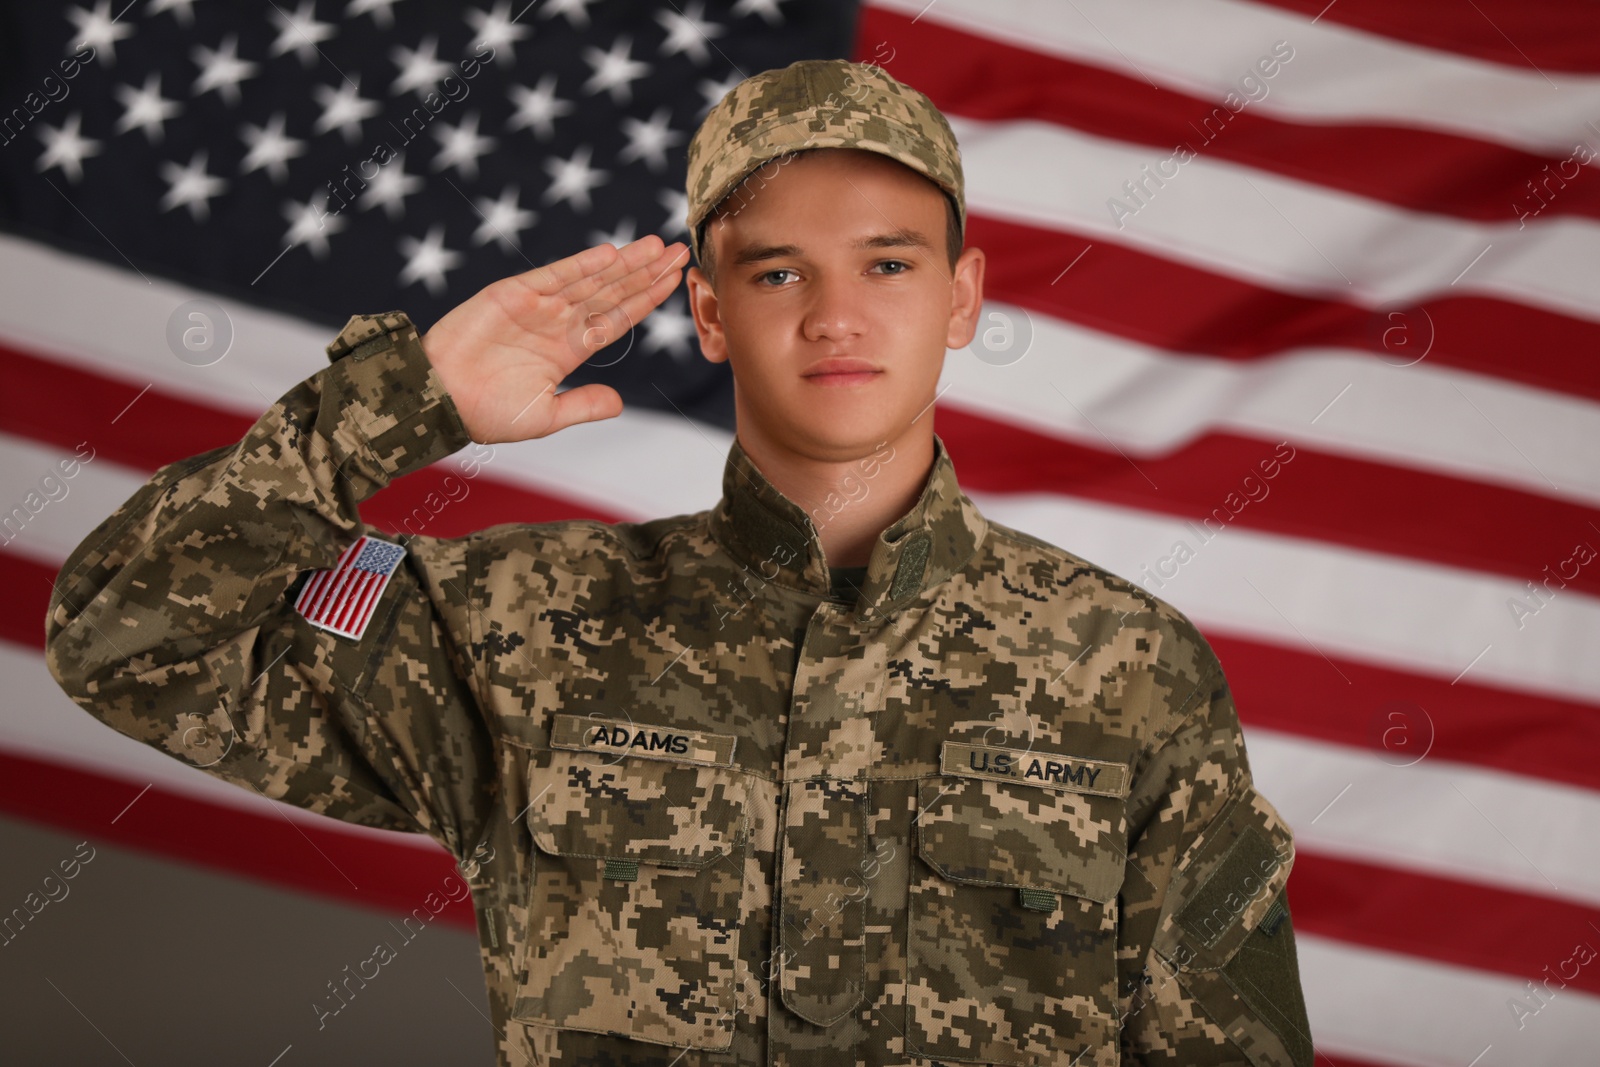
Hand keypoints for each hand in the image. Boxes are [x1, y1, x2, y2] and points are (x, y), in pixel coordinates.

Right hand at [419, 235, 689, 443]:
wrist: (438, 401)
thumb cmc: (485, 414)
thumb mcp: (544, 415)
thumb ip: (583, 405)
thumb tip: (620, 404)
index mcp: (568, 350)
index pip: (617, 319)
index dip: (646, 300)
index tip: (674, 283)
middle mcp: (557, 322)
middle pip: (611, 292)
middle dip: (646, 273)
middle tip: (679, 254)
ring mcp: (537, 305)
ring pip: (590, 279)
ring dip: (624, 263)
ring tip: (656, 247)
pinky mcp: (511, 293)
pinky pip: (553, 276)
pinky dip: (581, 265)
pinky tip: (610, 254)